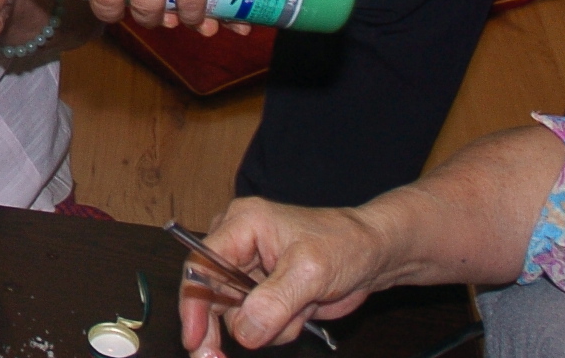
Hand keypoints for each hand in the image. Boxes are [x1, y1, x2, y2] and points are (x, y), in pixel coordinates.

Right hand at [179, 198, 387, 357]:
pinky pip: (256, 325)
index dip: (192, 302)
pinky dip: (278, 329)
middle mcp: (237, 247)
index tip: (194, 338)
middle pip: (209, 295)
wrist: (372, 256)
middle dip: (217, 328)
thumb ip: (275, 301)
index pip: (201, 265)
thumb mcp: (311, 271)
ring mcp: (249, 273)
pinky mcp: (263, 295)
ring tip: (300, 312)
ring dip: (266, 328)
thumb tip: (244, 331)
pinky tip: (301, 313)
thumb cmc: (345, 245)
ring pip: (235, 316)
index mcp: (241, 225)